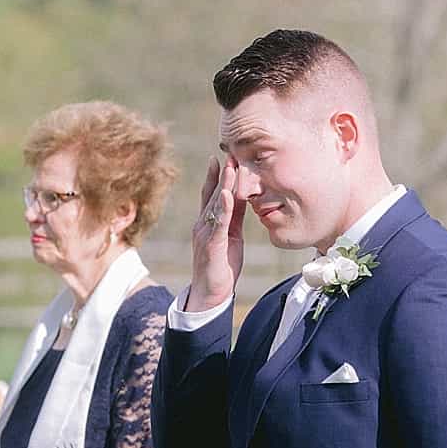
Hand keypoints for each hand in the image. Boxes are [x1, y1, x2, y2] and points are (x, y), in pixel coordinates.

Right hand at [190, 153, 251, 311]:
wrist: (209, 294)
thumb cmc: (221, 267)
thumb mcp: (231, 238)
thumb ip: (234, 219)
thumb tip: (242, 198)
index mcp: (209, 222)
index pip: (214, 194)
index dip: (218, 176)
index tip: (223, 157)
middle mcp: (203, 223)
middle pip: (213, 194)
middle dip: (222, 173)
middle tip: (229, 153)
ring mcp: (206, 233)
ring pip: (216, 204)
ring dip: (224, 184)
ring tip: (230, 167)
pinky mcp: (212, 244)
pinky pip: (219, 223)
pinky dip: (225, 208)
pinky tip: (229, 195)